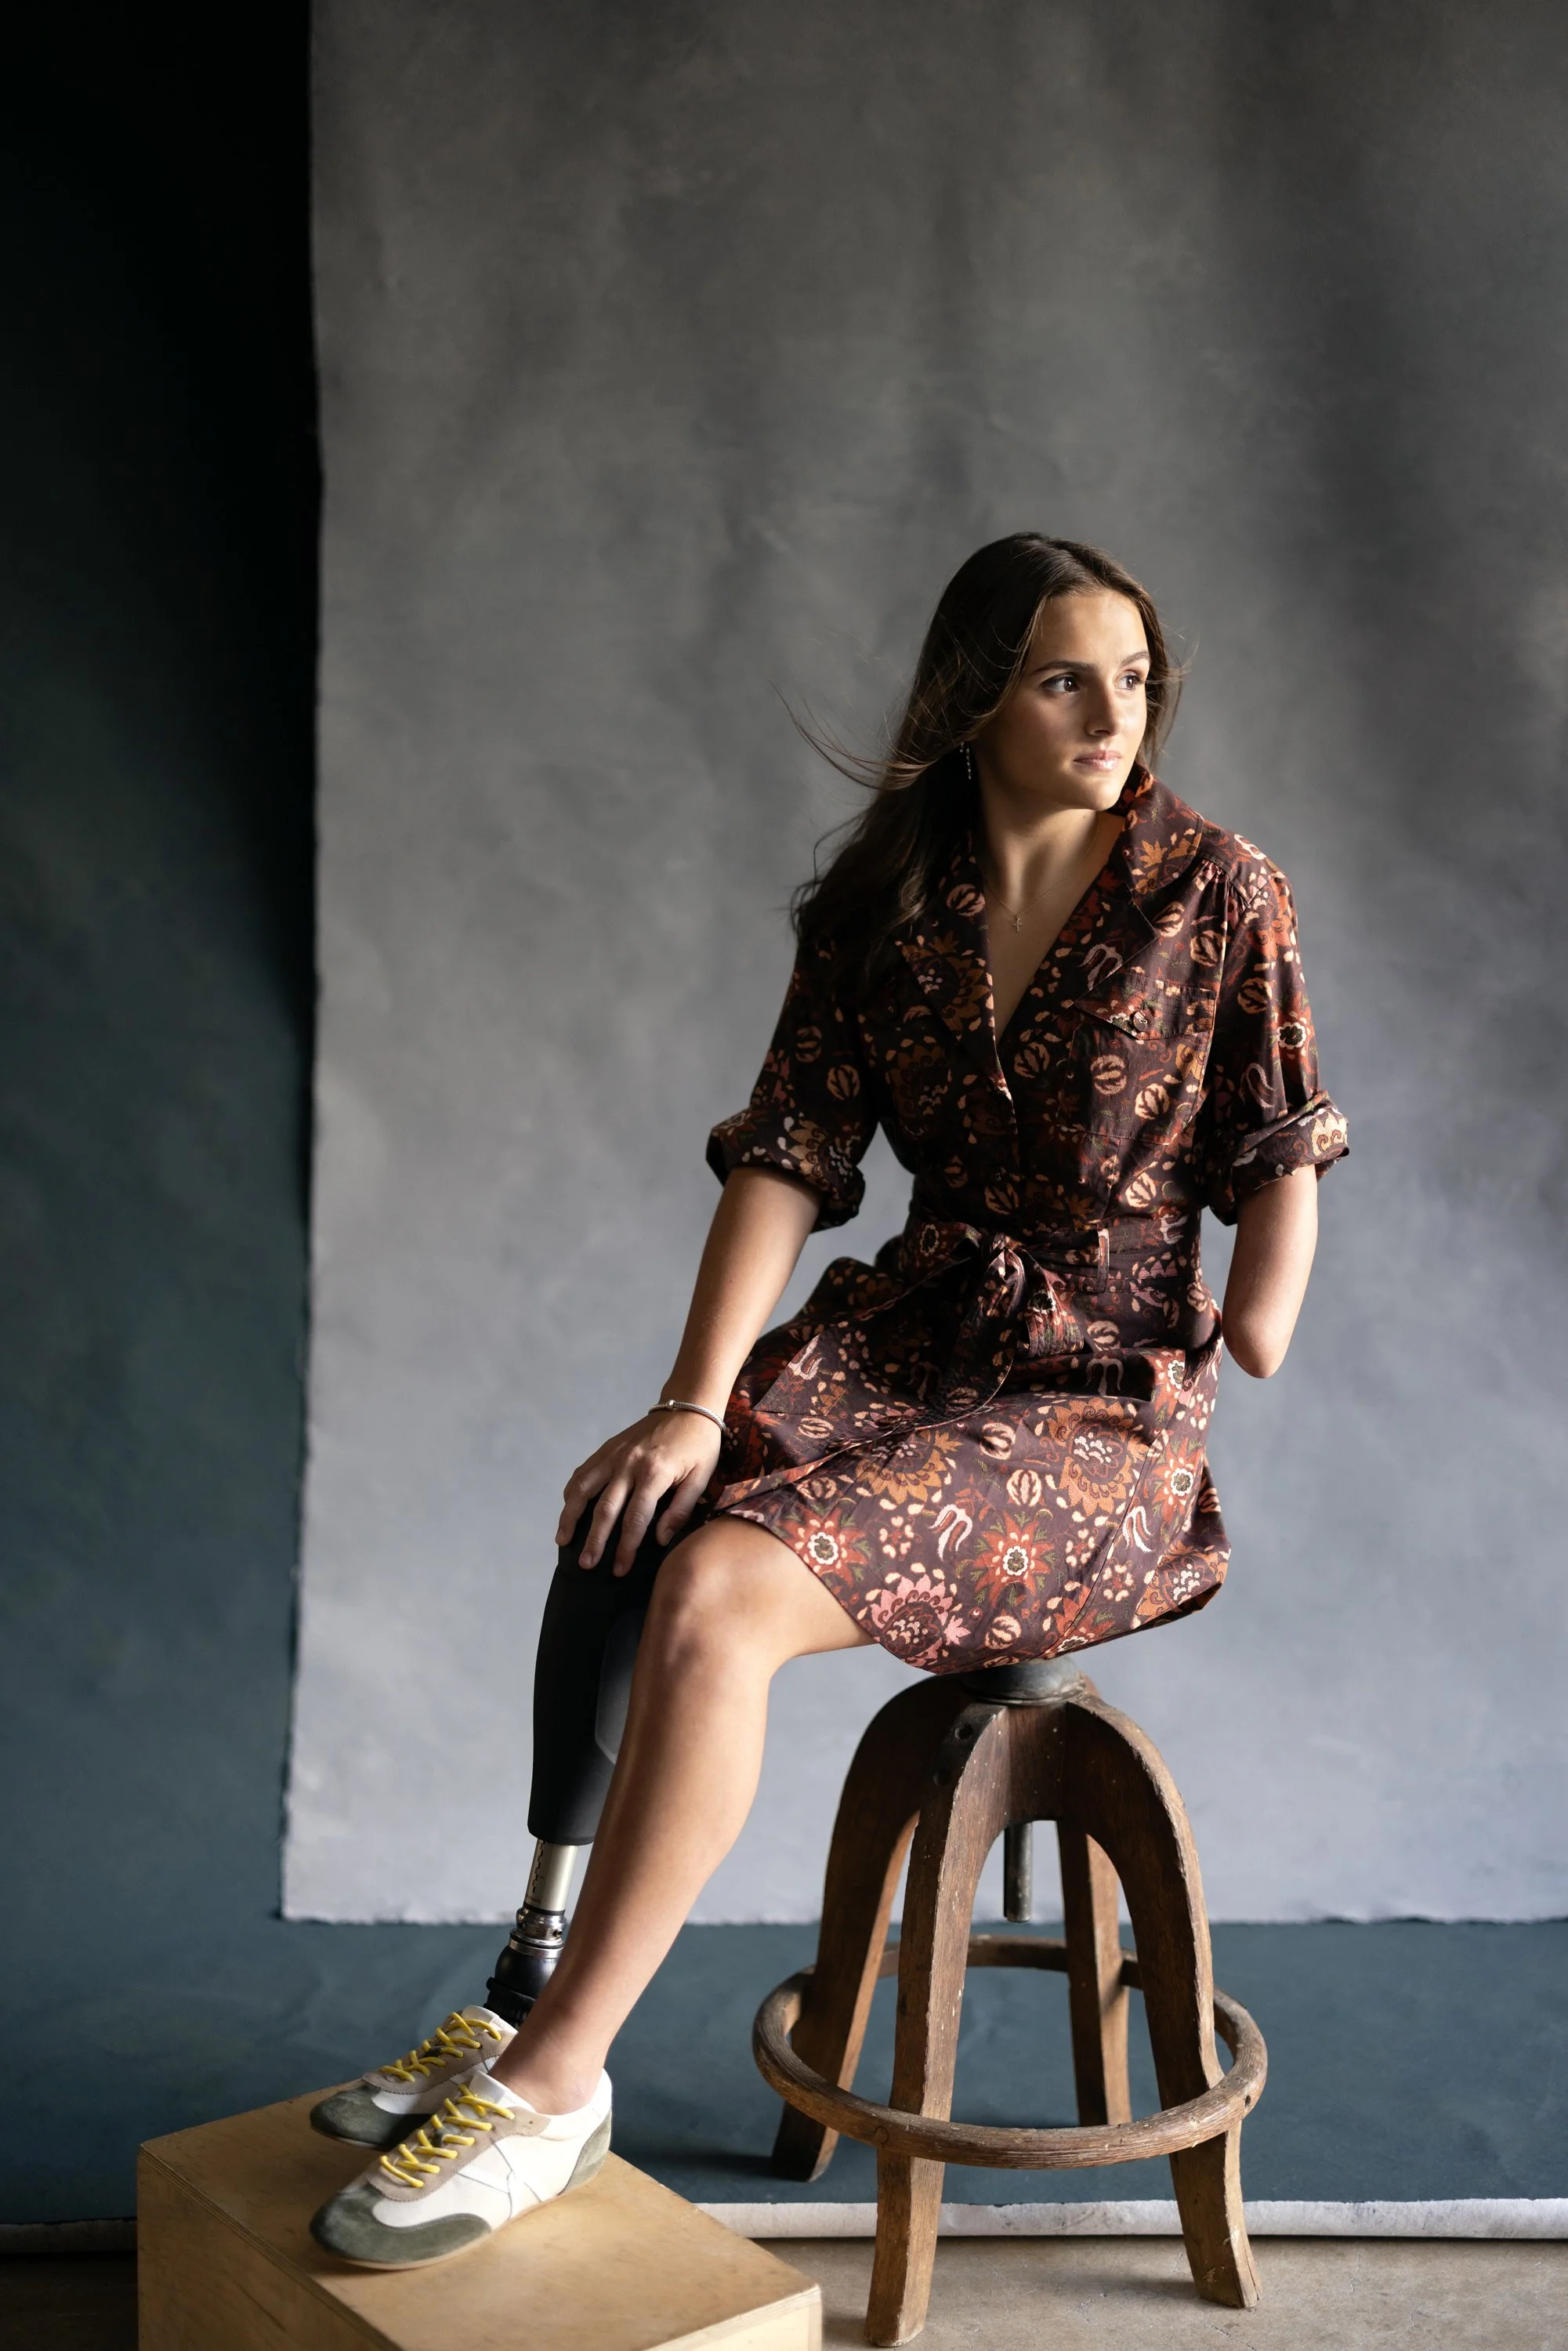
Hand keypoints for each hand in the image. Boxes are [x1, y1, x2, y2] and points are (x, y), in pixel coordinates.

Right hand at [556, 1408, 724, 1573]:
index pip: (635, 1519)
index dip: (626, 1547)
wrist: (687, 1406)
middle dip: (594, 1540)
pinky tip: (568, 1510)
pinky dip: (572, 1492)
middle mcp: (629, 1464)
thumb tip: (659, 1539)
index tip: (619, 1569)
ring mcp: (614, 1454)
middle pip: (605, 1509)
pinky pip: (583, 1472)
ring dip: (570, 1516)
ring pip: (583, 1489)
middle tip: (586, 1564)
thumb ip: (680, 1509)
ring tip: (562, 1541)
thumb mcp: (701, 1478)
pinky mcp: (608, 1448)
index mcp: (655, 1473)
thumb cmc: (698, 1445)